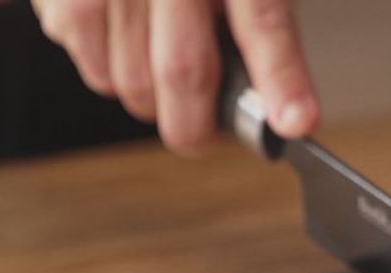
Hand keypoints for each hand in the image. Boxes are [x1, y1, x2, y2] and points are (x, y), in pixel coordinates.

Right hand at [32, 0, 317, 154]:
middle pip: (184, 70)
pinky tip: (125, 44)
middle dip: (197, 126)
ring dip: (153, 100)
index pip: (262, 21)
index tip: (295, 122)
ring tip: (158, 66)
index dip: (281, 77)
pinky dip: (113, 75)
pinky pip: (95, 71)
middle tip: (203, 133)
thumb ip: (257, 31)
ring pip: (133, 85)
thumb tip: (276, 108)